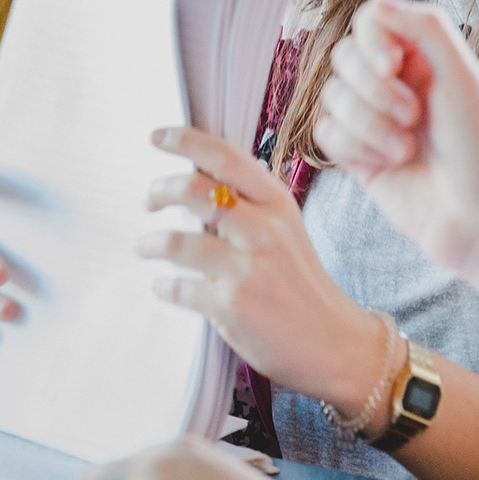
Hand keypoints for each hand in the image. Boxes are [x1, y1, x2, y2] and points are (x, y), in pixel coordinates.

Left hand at [139, 126, 384, 414]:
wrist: (334, 342)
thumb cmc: (300, 281)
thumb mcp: (285, 228)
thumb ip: (248, 202)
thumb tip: (195, 173)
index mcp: (278, 203)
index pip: (225, 156)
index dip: (184, 140)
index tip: (157, 137)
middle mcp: (265, 230)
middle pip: (193, 191)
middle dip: (159, 191)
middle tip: (149, 201)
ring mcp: (249, 269)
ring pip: (177, 242)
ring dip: (150, 243)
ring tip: (144, 247)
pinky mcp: (232, 307)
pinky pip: (178, 288)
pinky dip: (163, 286)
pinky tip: (164, 286)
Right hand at [314, 0, 478, 274]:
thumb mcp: (463, 78)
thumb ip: (424, 28)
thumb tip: (376, 3)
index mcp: (423, 58)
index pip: (370, 21)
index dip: (372, 40)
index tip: (394, 65)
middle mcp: (395, 84)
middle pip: (344, 57)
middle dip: (373, 89)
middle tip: (414, 117)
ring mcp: (372, 121)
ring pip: (332, 96)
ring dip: (368, 124)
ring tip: (406, 149)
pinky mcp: (357, 157)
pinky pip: (326, 133)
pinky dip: (354, 148)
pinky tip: (389, 165)